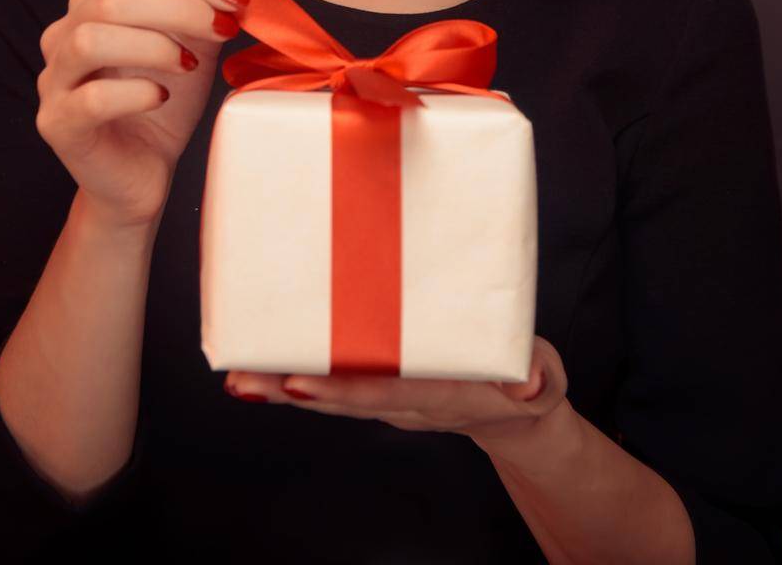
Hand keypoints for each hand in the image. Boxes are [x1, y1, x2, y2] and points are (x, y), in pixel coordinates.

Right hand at [35, 0, 247, 230]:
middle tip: (224, 28)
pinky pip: (92, 98)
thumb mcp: (192, 48)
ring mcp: (54, 79)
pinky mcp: (57, 124)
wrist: (140, 172)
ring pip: (90, 39)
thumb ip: (205, 15)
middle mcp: (64, 33)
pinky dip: (136, 93)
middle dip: (180, 7)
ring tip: (190, 65)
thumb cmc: (162, 104)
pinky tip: (161, 97)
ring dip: (153, 46)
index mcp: (94, 2)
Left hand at [224, 334, 569, 452]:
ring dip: (281, 387)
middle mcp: (405, 403)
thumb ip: (539, 378)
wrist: (516, 412)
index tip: (301, 384)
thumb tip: (528, 379)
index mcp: (441, 396)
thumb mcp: (544, 379)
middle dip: (292, 391)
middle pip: (343, 398)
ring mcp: (389, 398)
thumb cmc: (526, 382)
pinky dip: (296, 379)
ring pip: (330, 395)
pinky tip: (261, 370)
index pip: (386, 392)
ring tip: (237, 377)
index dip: (343, 390)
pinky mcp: (380, 387)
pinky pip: (335, 385)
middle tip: (247, 380)